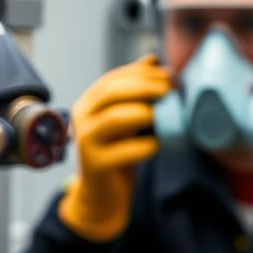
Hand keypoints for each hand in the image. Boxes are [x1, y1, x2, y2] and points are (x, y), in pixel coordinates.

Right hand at [58, 55, 171, 241]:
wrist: (103, 194)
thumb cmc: (119, 150)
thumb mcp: (127, 116)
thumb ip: (136, 90)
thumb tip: (154, 58)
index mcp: (89, 101)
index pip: (114, 78)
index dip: (142, 73)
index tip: (169, 74)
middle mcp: (81, 117)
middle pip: (111, 93)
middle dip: (145, 87)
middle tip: (171, 91)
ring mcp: (85, 141)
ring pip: (116, 118)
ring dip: (146, 113)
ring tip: (166, 116)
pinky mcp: (96, 165)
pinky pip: (126, 151)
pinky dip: (148, 145)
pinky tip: (160, 144)